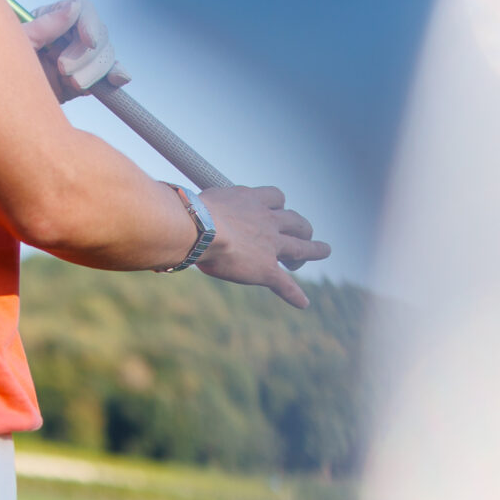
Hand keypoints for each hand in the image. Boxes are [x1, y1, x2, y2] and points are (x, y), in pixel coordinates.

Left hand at [24, 0, 131, 102]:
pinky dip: (116, 76)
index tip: (89, 41)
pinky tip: (119, 80)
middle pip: (98, 34)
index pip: (81, 10)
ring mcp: (76, 60)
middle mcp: (66, 37)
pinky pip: (107, 76)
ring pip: (105, 56)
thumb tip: (74, 8)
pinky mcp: (82, 82)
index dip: (90, 23)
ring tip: (73, 84)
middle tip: (63, 70)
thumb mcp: (16, 43)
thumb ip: (45, 26)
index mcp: (49, 20)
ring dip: (95, 70)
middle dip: (86, 55)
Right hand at [193, 185, 329, 308]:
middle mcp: (266, 221)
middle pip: (296, 220)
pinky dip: (294, 294)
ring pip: (302, 247)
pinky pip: (286, 284)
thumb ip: (198, 208)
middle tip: (301, 234)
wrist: (200, 228)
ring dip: (314, 250)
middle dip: (301, 227)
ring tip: (323, 250)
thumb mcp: (198, 202)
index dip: (277, 204)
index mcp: (250, 201)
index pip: (274, 197)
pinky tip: (302, 302)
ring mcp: (271, 245)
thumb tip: (176, 208)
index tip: (275, 210)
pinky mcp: (267, 269)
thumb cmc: (190, 212)